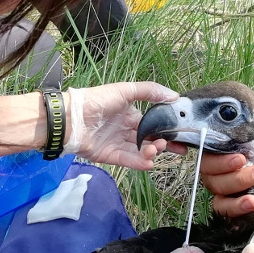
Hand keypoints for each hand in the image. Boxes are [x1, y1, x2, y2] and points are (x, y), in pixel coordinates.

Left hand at [64, 82, 179, 169]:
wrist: (72, 117)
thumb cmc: (97, 100)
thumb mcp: (125, 90)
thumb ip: (150, 91)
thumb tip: (175, 96)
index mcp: (130, 116)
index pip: (152, 125)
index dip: (166, 130)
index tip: (181, 134)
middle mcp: (125, 131)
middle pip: (148, 141)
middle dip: (163, 145)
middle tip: (178, 149)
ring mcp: (118, 144)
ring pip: (140, 152)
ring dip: (151, 152)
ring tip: (156, 149)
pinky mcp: (110, 156)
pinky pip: (128, 160)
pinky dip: (139, 162)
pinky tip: (149, 161)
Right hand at [200, 116, 253, 215]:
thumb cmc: (250, 150)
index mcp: (213, 152)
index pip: (206, 154)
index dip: (221, 159)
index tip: (242, 158)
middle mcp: (210, 170)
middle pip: (211, 174)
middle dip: (236, 174)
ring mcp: (216, 188)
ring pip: (218, 190)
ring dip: (240, 186)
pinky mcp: (223, 203)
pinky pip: (222, 208)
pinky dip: (236, 207)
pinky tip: (252, 203)